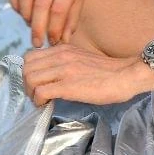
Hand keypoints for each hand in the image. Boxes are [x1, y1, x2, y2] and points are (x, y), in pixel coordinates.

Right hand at [8, 0, 89, 47]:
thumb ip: (71, 19)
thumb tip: (62, 42)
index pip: (59, 8)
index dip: (54, 28)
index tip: (52, 42)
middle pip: (41, 4)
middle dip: (38, 27)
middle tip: (37, 42)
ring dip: (25, 15)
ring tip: (31, 24)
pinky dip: (15, 4)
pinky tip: (22, 12)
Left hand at [22, 44, 153, 106]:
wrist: (126, 75)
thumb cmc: (109, 72)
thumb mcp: (81, 59)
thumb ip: (65, 62)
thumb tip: (51, 75)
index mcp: (63, 49)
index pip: (30, 56)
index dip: (29, 72)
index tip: (37, 84)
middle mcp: (60, 56)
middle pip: (26, 67)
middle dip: (27, 84)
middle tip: (37, 95)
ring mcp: (64, 70)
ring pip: (30, 78)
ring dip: (31, 93)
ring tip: (42, 101)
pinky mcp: (68, 85)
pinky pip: (40, 92)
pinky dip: (39, 101)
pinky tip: (47, 105)